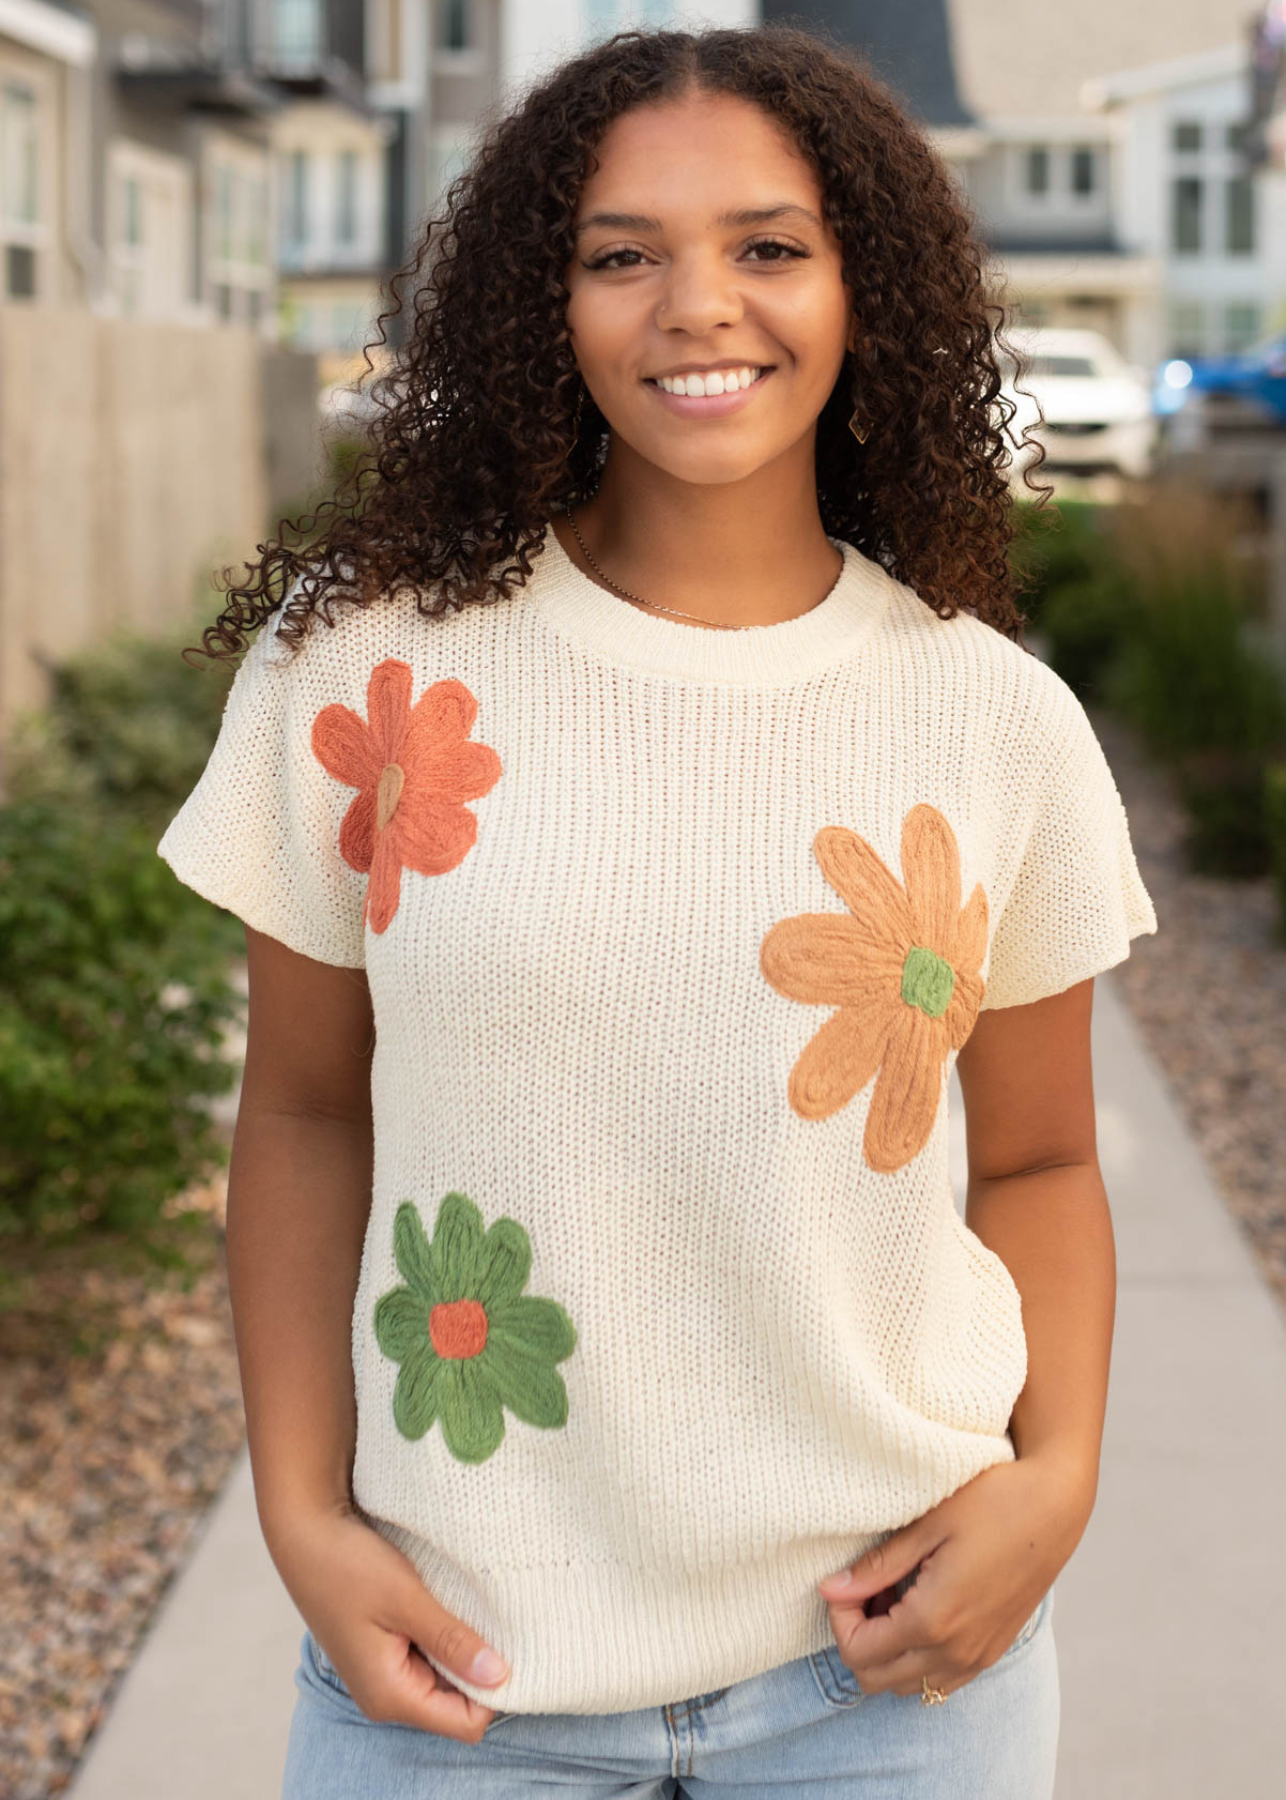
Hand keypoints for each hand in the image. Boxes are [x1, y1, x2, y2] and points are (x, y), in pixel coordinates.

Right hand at [265, 1499, 509, 1740]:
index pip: (466, 1722)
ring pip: (447, 1677)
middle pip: (458, 1703)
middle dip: (481, 1667)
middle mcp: (387, 1696)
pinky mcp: (385, 1650)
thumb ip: (452, 1642)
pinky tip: (450, 1603)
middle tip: (496, 1620)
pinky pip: (431, 1657)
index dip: (494, 1690)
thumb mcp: (407, 1600)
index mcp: (390, 1696)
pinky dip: (445, 1635)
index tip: (510, 1645)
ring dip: (462, 1647)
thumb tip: (499, 1676)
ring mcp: (385, 1673)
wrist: (306, 1533)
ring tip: (470, 1606)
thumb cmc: (348, 1566)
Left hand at [815, 1454, 1091, 1698]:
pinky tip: (920, 1608)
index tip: (846, 1580)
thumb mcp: (927, 1525)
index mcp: (933, 1620)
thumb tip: (830, 1589)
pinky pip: (939, 1680)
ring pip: (906, 1686)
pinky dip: (916, 1657)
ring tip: (892, 1594)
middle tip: (865, 1588)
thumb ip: (878, 1565)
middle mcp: (955, 1651)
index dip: (839, 1618)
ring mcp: (977, 1657)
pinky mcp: (991, 1652)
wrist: (1055, 1507)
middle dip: (856, 1638)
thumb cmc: (991, 1502)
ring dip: (885, 1650)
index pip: (858, 1652)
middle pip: (875, 1680)